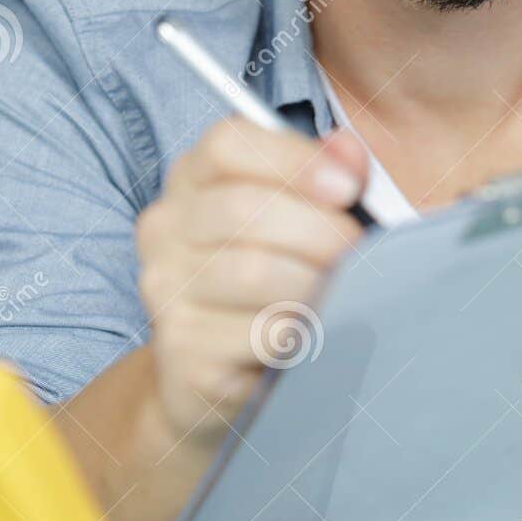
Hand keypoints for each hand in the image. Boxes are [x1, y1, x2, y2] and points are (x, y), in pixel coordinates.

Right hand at [135, 115, 367, 441]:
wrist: (209, 377)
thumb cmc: (267, 283)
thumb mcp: (295, 219)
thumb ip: (326, 176)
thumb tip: (349, 153)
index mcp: (190, 181)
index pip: (228, 144)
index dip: (295, 160)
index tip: (348, 188)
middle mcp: (164, 230)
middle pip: (244, 208)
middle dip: (320, 230)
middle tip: (357, 251)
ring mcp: (164, 293)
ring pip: (255, 273)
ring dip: (315, 284)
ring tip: (336, 294)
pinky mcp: (182, 353)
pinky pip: (262, 335)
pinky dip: (303, 334)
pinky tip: (310, 336)